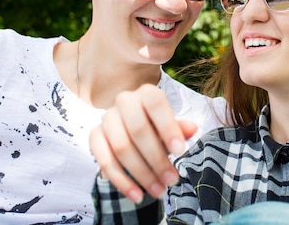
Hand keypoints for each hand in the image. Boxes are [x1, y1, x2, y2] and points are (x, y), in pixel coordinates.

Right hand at [89, 84, 197, 202]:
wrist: (131, 127)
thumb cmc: (157, 126)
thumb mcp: (171, 126)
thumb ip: (180, 128)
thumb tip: (193, 128)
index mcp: (146, 93)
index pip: (156, 105)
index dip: (168, 127)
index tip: (180, 152)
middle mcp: (124, 101)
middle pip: (138, 130)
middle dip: (157, 159)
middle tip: (172, 180)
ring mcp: (107, 118)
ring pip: (122, 148)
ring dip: (141, 174)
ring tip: (158, 191)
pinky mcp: (95, 136)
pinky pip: (104, 160)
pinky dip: (121, 181)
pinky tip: (137, 195)